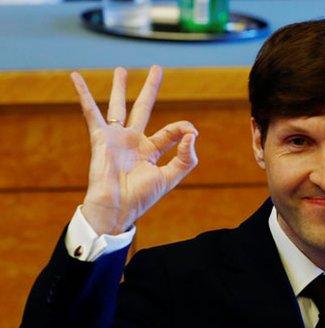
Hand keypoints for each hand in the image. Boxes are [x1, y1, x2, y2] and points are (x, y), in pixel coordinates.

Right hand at [73, 66, 198, 234]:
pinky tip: (76, 77)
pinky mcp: (100, 137)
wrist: (116, 207)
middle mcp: (133, 141)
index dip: (182, 129)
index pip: (171, 132)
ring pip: (118, 106)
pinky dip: (83, 93)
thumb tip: (192, 134)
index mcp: (151, 151)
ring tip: (121, 70)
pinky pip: (91, 111)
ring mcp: (116, 138)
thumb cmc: (140, 197)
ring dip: (119, 87)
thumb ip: (185, 158)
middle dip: (150, 89)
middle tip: (157, 69)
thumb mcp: (170, 177)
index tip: (191, 131)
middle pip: (143, 108)